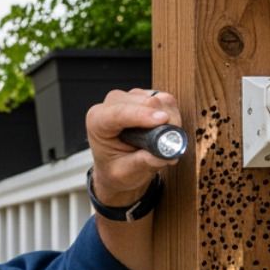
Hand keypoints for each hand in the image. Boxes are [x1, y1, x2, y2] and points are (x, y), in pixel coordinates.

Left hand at [86, 88, 183, 206]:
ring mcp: (129, 97)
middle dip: (164, 122)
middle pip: (146, 103)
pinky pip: (167, 101)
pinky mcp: (145, 96)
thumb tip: (166, 151)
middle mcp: (111, 104)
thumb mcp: (125, 173)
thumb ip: (144, 162)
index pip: (119, 112)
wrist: (117, 167)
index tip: (162, 120)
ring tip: (165, 142)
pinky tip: (165, 133)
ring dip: (170, 120)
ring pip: (160, 100)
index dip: (142, 115)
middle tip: (170, 144)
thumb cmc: (116, 168)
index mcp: (97, 121)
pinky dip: (172, 116)